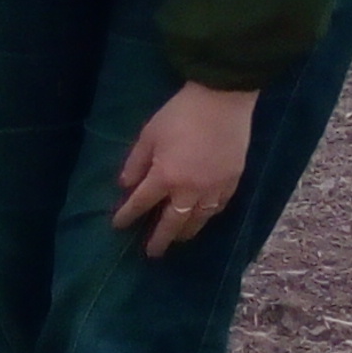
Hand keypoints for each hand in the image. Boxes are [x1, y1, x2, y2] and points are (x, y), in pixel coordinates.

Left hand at [113, 82, 260, 257]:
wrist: (222, 99)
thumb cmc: (180, 114)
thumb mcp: (149, 135)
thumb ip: (136, 163)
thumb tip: (125, 185)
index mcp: (165, 177)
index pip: (141, 204)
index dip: (127, 216)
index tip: (118, 225)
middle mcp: (189, 190)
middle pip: (172, 223)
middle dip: (159, 240)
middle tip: (152, 253)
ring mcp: (214, 188)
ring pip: (198, 221)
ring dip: (185, 232)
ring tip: (177, 238)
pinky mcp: (232, 182)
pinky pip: (218, 207)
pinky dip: (208, 216)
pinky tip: (202, 218)